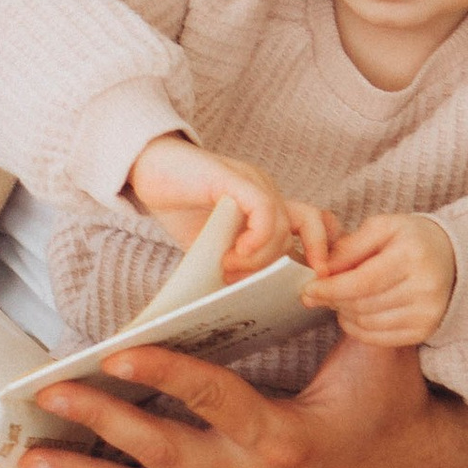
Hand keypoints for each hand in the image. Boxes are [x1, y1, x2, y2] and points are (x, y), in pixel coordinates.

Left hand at [7, 324, 467, 467]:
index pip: (218, 402)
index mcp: (287, 439)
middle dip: (101, 428)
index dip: (168, 374)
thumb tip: (320, 246)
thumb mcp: (380, 344)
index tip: (116, 350)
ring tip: (24, 463)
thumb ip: (350, 300)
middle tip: (49, 397)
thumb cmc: (385, 397)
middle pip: (164, 459)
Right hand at [127, 134, 332, 278]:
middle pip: (310, 226)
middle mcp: (267, 191)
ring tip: (229, 268)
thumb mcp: (213, 245)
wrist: (146, 169)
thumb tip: (251, 298)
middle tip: (268, 287)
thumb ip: (235, 262)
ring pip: (281, 226)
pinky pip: (262, 210)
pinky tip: (235, 253)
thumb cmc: (178, 205)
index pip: (315, 224)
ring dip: (260, 258)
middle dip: (293, 263)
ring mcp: (253, 182)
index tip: (314, 282)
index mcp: (268, 206)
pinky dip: (255, 239)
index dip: (321, 251)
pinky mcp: (233, 179)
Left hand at [302, 211, 457, 346]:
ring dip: (344, 313)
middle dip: (334, 300)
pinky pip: (378, 338)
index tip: (308, 289)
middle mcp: (424, 288)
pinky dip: (358, 328)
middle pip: (362, 304)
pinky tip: (354, 313)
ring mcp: (426, 314)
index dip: (331, 289)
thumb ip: (350, 247)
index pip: (363, 282)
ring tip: (341, 298)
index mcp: (412, 256)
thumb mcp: (382, 228)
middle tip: (321, 292)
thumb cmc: (411, 239)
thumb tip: (321, 270)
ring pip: (367, 323)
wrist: (452, 258)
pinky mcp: (423, 331)